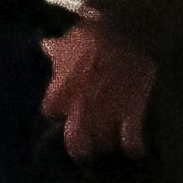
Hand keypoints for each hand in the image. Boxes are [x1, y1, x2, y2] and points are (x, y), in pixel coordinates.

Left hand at [39, 15, 160, 158]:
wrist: (125, 34)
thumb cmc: (92, 36)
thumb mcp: (69, 41)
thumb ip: (57, 51)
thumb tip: (46, 46)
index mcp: (59, 95)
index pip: (50, 111)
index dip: (59, 108)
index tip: (65, 104)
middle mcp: (79, 111)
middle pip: (76, 142)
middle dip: (81, 146)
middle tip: (86, 145)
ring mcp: (107, 115)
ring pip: (103, 143)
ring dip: (106, 142)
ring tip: (110, 142)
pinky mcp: (132, 114)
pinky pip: (132, 140)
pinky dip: (135, 146)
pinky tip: (136, 149)